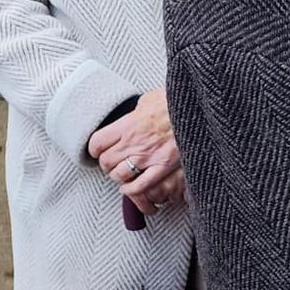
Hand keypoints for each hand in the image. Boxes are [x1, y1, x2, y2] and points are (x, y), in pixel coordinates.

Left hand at [88, 88, 185, 215]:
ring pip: (119, 175)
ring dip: (118, 176)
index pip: (97, 142)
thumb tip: (134, 113)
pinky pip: (140, 186)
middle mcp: (133, 142)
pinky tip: (129, 188)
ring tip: (122, 173)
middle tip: (112, 162)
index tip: (98, 150)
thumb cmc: (173, 103)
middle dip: (106, 164)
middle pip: (106, 161)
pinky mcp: (162, 167)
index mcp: (127, 125)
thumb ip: (136, 110)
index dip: (95, 149)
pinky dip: (131, 190)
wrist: (195, 111)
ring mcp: (147, 157)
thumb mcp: (149, 99)